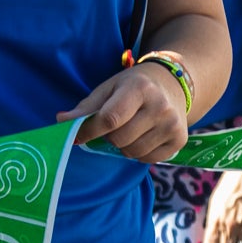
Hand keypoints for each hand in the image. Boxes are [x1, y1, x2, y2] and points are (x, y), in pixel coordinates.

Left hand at [63, 61, 189, 163]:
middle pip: (119, 139)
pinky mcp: (180, 139)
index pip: (110, 118)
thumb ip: (86, 107)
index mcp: (139, 88)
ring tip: (129, 129)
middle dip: (109, 137)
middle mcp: (160, 106)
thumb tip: (61, 121)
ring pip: (132, 152)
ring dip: (123, 146)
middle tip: (113, 126)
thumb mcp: (109, 88)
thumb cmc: (133, 86)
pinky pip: (147, 159)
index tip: (78, 136)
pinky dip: (138, 153)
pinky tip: (143, 136)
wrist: (173, 83)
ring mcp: (172, 124)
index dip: (90, 131)